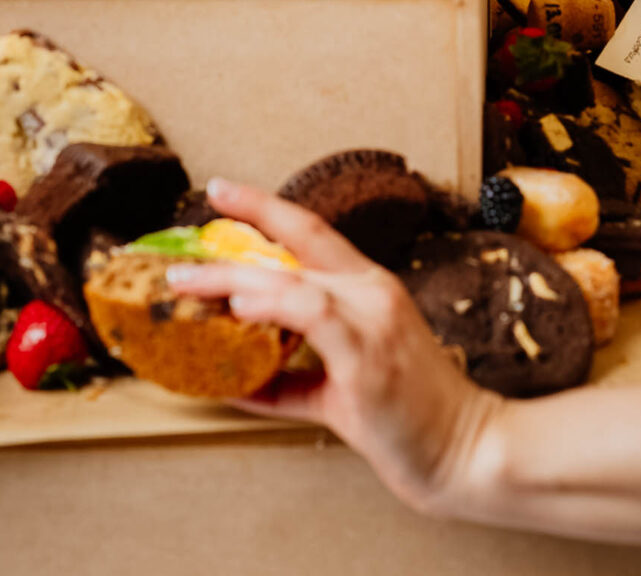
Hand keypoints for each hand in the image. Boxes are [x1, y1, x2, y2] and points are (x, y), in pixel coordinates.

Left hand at [166, 178, 501, 512]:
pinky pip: (314, 315)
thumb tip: (230, 380)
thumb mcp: (337, 388)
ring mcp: (374, 319)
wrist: (463, 450)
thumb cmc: (406, 419)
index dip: (264, 206)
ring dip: (232, 278)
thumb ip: (286, 379)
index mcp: (368, 288)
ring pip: (292, 279)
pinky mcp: (369, 355)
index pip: (311, 231)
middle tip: (177, 262)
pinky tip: (241, 306)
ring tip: (189, 286)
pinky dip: (274, 305)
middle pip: (291, 249)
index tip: (221, 190)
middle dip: (227, 249)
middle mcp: (372, 291)